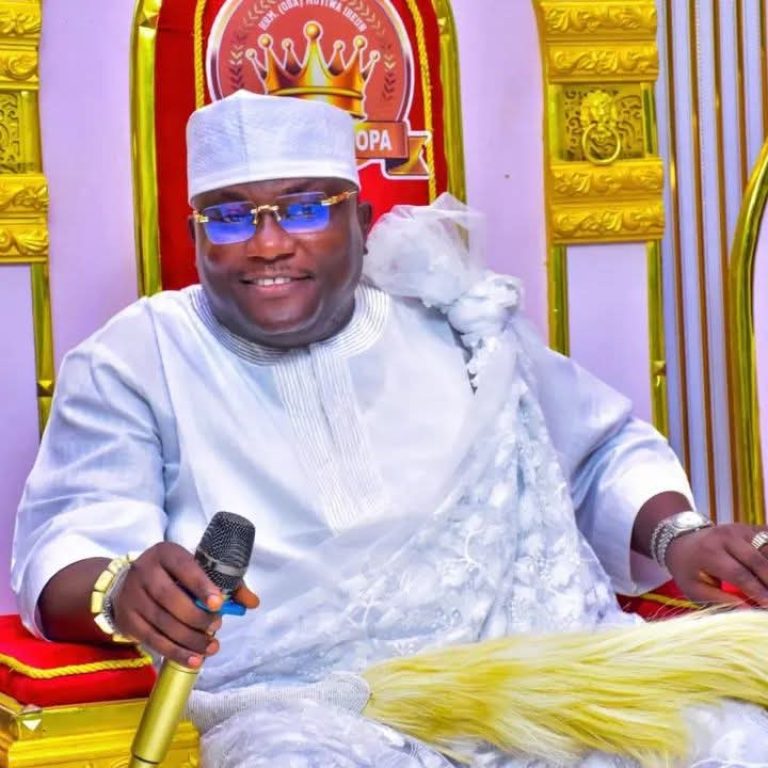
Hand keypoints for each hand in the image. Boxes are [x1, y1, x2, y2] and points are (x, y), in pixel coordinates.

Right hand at [112, 542, 258, 666]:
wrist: (126, 586)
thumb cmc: (173, 577)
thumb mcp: (196, 570)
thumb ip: (226, 584)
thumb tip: (252, 602)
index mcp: (166, 553)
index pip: (184, 567)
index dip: (201, 585)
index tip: (218, 603)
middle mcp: (144, 572)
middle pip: (170, 598)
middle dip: (196, 617)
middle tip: (216, 626)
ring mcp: (132, 597)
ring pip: (161, 622)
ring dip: (189, 639)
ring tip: (211, 647)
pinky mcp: (127, 621)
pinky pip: (152, 640)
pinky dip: (175, 652)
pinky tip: (194, 659)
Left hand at [665, 524, 767, 606]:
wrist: (683, 540)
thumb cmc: (688, 569)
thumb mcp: (693, 588)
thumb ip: (718, 600)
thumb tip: (747, 611)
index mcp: (709, 552)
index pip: (738, 573)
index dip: (756, 590)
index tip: (767, 605)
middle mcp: (726, 536)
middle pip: (758, 561)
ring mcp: (740, 530)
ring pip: (767, 549)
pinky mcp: (751, 528)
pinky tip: (767, 570)